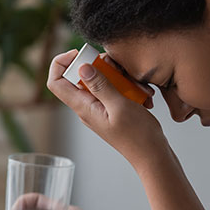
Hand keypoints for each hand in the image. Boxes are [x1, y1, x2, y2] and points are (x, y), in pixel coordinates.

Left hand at [47, 49, 167, 169]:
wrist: (153, 155)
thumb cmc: (138, 135)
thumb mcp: (120, 106)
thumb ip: (100, 85)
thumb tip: (81, 67)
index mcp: (83, 107)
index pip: (56, 82)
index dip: (62, 63)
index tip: (83, 54)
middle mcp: (88, 107)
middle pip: (81, 77)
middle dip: (101, 67)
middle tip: (120, 69)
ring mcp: (100, 108)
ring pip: (102, 82)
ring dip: (121, 78)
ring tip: (139, 87)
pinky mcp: (113, 109)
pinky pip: (115, 90)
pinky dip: (129, 88)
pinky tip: (143, 96)